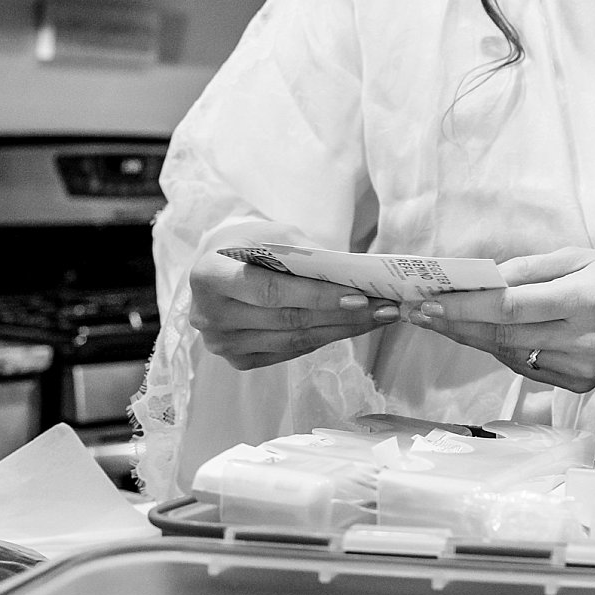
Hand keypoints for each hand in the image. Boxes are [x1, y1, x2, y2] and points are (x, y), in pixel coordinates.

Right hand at [188, 246, 398, 369]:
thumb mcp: (274, 234)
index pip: (271, 292)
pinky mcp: (237, 360)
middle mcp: (208, 316)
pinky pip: (290, 351)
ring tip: (380, 317)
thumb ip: (306, 254)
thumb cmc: (251, 243)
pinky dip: (325, 338)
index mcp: (210, 276)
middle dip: (343, 315)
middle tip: (385, 308)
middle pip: (288, 320)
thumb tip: (355, 275)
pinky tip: (354, 327)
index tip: (360, 296)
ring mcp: (221, 343)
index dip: (318, 297)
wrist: (220, 264)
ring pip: (294, 340)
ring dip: (343, 330)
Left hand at [409, 248, 594, 393]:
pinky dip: (502, 348)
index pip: (510, 308)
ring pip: (510, 354)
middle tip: (417, 312)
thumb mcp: (581, 256)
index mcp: (584, 300)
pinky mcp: (578, 384)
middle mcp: (582, 339)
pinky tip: (484, 333)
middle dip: (455, 323)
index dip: (464, 307)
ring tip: (440, 319)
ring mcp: (580, 367)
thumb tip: (482, 280)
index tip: (427, 301)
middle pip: (502, 336)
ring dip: (472, 336)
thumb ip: (530, 269)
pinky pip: (526, 366)